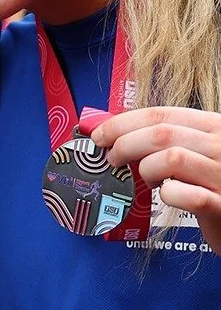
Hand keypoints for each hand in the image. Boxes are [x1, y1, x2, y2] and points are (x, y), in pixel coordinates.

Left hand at [95, 106, 220, 253]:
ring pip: (171, 158)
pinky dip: (167, 194)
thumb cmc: (212, 183)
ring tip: (144, 179)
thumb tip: (112, 132)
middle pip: (161, 133)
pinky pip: (185, 194)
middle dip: (125, 144)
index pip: (161, 113)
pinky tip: (166, 195)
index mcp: (214, 126)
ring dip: (146, 168)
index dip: (122, 123)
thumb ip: (165, 139)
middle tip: (111, 159)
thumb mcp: (197, 151)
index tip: (100, 135)